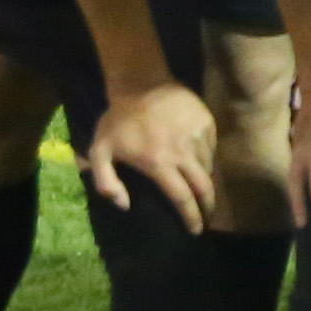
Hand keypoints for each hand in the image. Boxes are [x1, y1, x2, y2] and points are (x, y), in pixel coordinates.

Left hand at [78, 81, 222, 231]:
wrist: (141, 81)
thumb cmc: (119, 118)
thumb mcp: (99, 150)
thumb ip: (105, 181)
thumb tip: (124, 205)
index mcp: (159, 163)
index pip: (182, 198)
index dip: (191, 217)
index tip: (196, 230)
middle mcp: (183, 153)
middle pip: (204, 187)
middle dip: (208, 206)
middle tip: (207, 216)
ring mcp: (198, 136)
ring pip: (209, 167)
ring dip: (205, 182)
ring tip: (201, 189)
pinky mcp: (206, 122)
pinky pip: (211, 148)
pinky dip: (207, 159)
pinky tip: (199, 161)